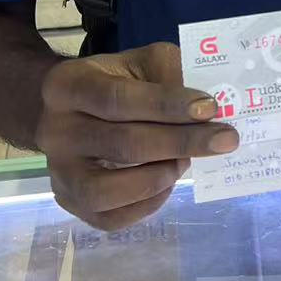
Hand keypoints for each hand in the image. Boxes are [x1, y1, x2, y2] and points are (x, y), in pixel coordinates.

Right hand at [36, 41, 237, 231]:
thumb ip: (171, 74)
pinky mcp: (69, 202)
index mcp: (68, 86)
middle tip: (226, 139)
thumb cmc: (115, 81)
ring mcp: (58, 173)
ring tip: (185, 162)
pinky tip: (167, 182)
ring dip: (158, 178)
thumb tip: (209, 107)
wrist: (67, 109)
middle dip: (181, 142)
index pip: (119, 99)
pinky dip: (146, 204)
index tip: (211, 108)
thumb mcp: (140, 62)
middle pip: (123, 144)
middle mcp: (54, 132)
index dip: (167, 105)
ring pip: (108, 190)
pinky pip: (110, 218)